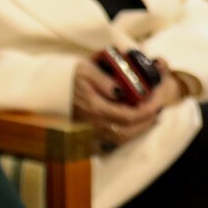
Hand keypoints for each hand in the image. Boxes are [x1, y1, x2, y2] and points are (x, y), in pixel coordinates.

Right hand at [71, 57, 186, 146]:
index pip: (128, 116)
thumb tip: (121, 91)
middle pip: (127, 131)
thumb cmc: (70, 76)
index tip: (157, 100)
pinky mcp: (90, 131)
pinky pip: (113, 138)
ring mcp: (91, 129)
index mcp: (95, 107)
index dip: (146, 111)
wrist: (50, 88)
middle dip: (147, 121)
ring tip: (152, 116)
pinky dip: (129, 132)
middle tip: (158, 109)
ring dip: (140, 128)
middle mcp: (94, 122)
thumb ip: (104, 81)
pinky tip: (137, 123)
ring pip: (121, 137)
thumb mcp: (86, 70)